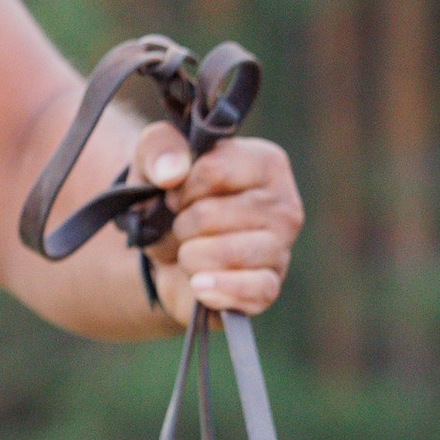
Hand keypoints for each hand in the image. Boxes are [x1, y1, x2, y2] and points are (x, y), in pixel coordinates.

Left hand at [134, 126, 303, 325]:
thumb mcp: (156, 161)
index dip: (180, 188)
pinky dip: (216, 290)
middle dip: (181, 225)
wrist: (170, 252)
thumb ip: (159, 148)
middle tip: (183, 227)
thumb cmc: (173, 200)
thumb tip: (172, 172)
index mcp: (266, 163)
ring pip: (225, 254)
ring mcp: (281, 247)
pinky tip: (199, 285)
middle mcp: (283, 204)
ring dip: (190, 256)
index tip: (176, 195)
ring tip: (189, 251)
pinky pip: (251, 291)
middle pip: (210, 216)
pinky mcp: (270, 285)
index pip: (214, 171)